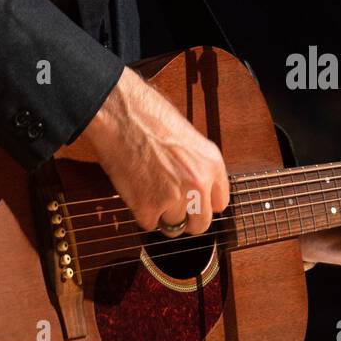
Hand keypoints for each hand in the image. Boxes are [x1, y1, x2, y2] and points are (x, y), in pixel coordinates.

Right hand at [73, 66, 229, 236]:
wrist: (121, 114)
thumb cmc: (148, 115)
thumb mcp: (187, 137)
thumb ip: (195, 166)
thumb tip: (193, 188)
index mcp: (212, 164)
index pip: (220, 203)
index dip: (204, 203)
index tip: (193, 202)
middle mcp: (198, 184)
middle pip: (201, 224)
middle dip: (185, 217)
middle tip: (169, 204)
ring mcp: (174, 198)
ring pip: (173, 226)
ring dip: (161, 213)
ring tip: (147, 188)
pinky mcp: (148, 207)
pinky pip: (148, 223)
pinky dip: (140, 211)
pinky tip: (135, 189)